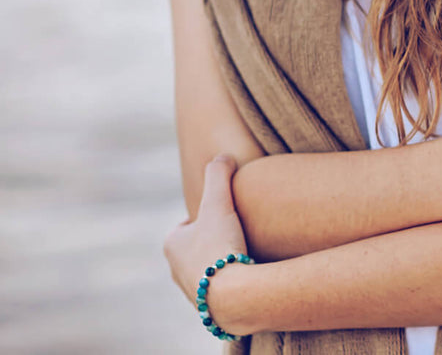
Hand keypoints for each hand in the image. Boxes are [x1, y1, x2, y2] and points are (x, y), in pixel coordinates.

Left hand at [164, 155, 248, 304]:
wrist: (232, 295)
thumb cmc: (220, 245)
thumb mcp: (219, 201)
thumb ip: (219, 174)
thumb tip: (223, 157)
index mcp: (171, 245)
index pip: (188, 224)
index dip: (207, 216)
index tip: (224, 214)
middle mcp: (176, 270)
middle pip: (197, 246)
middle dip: (214, 239)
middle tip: (236, 231)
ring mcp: (193, 291)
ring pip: (208, 267)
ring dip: (223, 259)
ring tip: (244, 251)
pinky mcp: (210, 307)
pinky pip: (221, 286)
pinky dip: (231, 278)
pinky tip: (247, 272)